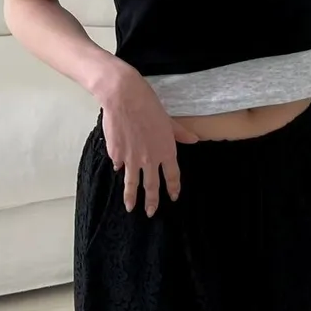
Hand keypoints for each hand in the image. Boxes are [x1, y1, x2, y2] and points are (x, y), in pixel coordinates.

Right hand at [99, 65, 197, 216]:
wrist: (124, 97)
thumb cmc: (148, 105)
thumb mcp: (169, 120)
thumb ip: (180, 134)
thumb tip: (194, 139)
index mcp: (166, 151)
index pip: (172, 175)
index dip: (173, 187)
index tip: (173, 197)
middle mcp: (150, 159)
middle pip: (152, 186)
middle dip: (152, 201)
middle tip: (151, 212)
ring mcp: (132, 158)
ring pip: (132, 183)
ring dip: (131, 197)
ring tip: (131, 208)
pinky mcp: (116, 154)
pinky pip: (118, 165)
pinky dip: (119, 168)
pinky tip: (118, 172)